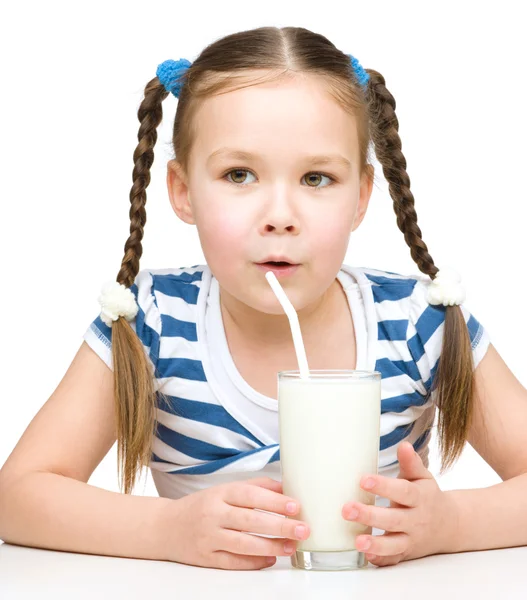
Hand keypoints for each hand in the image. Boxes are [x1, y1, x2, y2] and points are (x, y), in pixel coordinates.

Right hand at [162, 477, 309, 569]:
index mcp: (220, 493)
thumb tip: (284, 489)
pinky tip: (270, 559)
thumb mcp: (225, 489)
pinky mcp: (206, 558)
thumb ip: (255, 487)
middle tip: (302, 529)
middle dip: (280, 526)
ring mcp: (209, 537)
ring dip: (271, 546)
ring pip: (244, 544)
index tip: (295, 506)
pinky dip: (254, 562)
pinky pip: (233, 562)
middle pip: (250, 521)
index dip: (274, 501)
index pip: (251, 496)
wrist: (166, 526)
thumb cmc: (202, 505)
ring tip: (291, 546)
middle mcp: (213, 514)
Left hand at [342, 442, 457, 566]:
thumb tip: (404, 445)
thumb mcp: (423, 477)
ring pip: (394, 544)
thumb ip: (411, 463)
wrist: (450, 525)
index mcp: (419, 498)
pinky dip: (381, 560)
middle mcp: (416, 520)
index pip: (402, 492)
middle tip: (347, 509)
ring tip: (357, 541)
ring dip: (375, 544)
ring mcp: (411, 539)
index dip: (383, 486)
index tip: (363, 480)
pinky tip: (366, 556)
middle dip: (370, 516)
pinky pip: (394, 560)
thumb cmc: (428, 496)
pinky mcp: (406, 553)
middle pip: (393, 519)